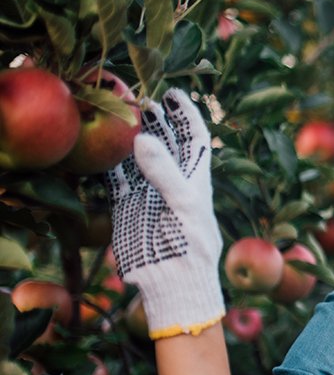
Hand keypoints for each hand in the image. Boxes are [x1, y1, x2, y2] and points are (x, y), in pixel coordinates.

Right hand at [105, 88, 223, 338]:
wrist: (174, 282)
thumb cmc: (192, 246)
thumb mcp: (184, 205)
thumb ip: (164, 172)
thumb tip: (143, 138)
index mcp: (195, 178)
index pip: (194, 138)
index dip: (186, 114)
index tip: (174, 92)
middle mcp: (172, 180)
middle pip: (163, 141)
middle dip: (152, 119)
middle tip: (135, 95)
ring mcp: (148, 191)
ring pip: (136, 156)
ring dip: (127, 136)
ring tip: (115, 111)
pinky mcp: (127, 206)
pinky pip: (115, 178)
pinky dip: (107, 162)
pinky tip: (98, 146)